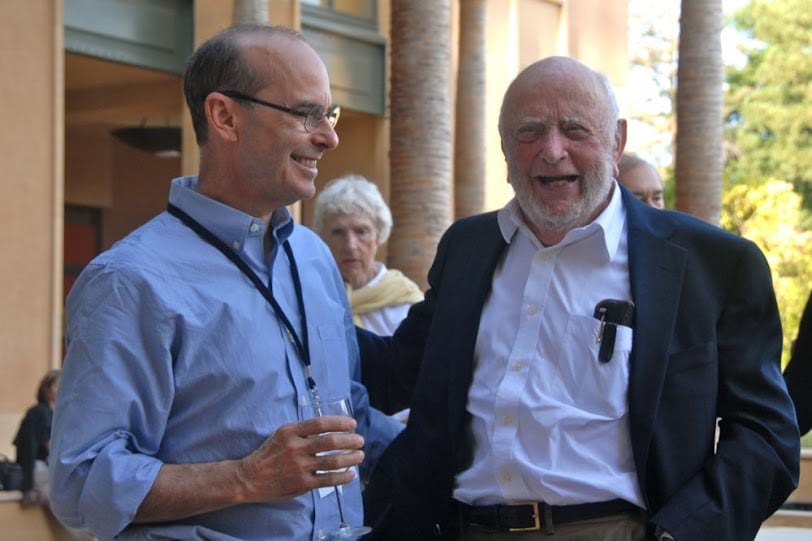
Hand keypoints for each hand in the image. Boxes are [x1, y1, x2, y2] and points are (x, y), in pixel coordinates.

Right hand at [237, 416, 364, 502]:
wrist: (250, 477)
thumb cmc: (269, 454)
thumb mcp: (282, 434)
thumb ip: (304, 432)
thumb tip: (331, 429)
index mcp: (291, 432)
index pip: (321, 423)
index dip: (340, 423)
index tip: (353, 424)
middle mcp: (296, 448)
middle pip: (330, 442)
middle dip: (350, 440)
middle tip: (360, 441)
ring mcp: (300, 467)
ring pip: (333, 461)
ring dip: (351, 458)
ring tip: (359, 455)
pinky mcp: (302, 483)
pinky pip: (328, 479)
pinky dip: (343, 477)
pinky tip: (351, 474)